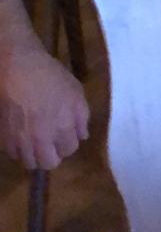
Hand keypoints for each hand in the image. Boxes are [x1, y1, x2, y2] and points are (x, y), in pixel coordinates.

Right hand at [0, 43, 89, 169]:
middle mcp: (41, 139)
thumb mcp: (75, 91)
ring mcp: (21, 140)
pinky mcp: (5, 137)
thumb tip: (82, 136)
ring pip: (29, 162)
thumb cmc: (50, 76)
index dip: (68, 142)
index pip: (69, 150)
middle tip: (51, 143)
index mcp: (62, 127)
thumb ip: (82, 117)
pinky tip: (21, 137)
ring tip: (35, 141)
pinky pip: (13, 153)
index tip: (65, 134)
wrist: (18, 68)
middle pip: (49, 163)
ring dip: (34, 155)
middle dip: (52, 155)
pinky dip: (18, 149)